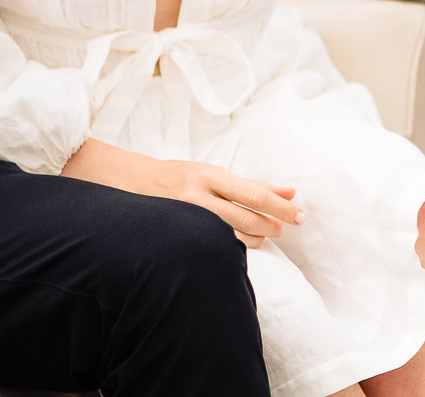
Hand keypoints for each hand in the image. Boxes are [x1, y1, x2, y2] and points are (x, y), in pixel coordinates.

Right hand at [61, 138, 301, 248]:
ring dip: (253, 240)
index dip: (281, 208)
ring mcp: (181, 217)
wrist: (124, 184)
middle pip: (245, 219)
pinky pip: (209, 247)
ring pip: (229, 238)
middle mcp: (195, 196)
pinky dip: (229, 249)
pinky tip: (235, 249)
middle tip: (281, 230)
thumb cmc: (178, 178)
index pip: (255, 194)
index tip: (300, 216)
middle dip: (270, 228)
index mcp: (209, 176)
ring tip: (261, 238)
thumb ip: (253, 186)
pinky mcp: (170, 235)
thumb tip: (291, 192)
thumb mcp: (214, 175)